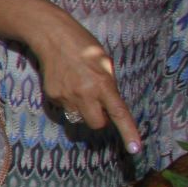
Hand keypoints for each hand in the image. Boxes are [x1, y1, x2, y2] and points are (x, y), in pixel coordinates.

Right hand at [27, 10, 141, 150]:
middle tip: (98, 103)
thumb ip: (108, 86)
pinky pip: (65, 108)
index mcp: (103, 84)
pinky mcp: (52, 96)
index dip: (128, 133)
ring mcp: (66, 96)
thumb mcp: (104, 64)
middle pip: (96, 124)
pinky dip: (68, 100)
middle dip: (99, 118)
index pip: (119, 113)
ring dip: (82, 108)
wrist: (52, 36)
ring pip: (79, 117)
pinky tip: (66, 82)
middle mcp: (85, 94)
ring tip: (78, 86)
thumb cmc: (83, 46)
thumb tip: (107, 106)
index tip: (135, 149)